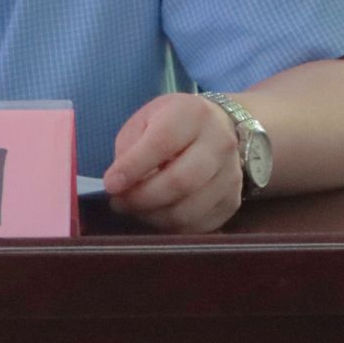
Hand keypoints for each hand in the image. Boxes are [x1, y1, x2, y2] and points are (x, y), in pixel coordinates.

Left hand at [104, 93, 243, 233]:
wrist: (221, 128)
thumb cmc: (174, 124)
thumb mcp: (147, 120)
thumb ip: (130, 148)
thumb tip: (119, 185)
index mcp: (194, 115)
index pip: (163, 143)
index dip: (133, 167)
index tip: (111, 184)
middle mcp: (220, 143)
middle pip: (179, 182)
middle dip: (141, 199)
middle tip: (119, 202)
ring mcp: (231, 174)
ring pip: (187, 211)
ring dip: (153, 217)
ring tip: (137, 209)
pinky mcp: (232, 201)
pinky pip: (197, 226)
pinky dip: (171, 227)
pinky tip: (159, 214)